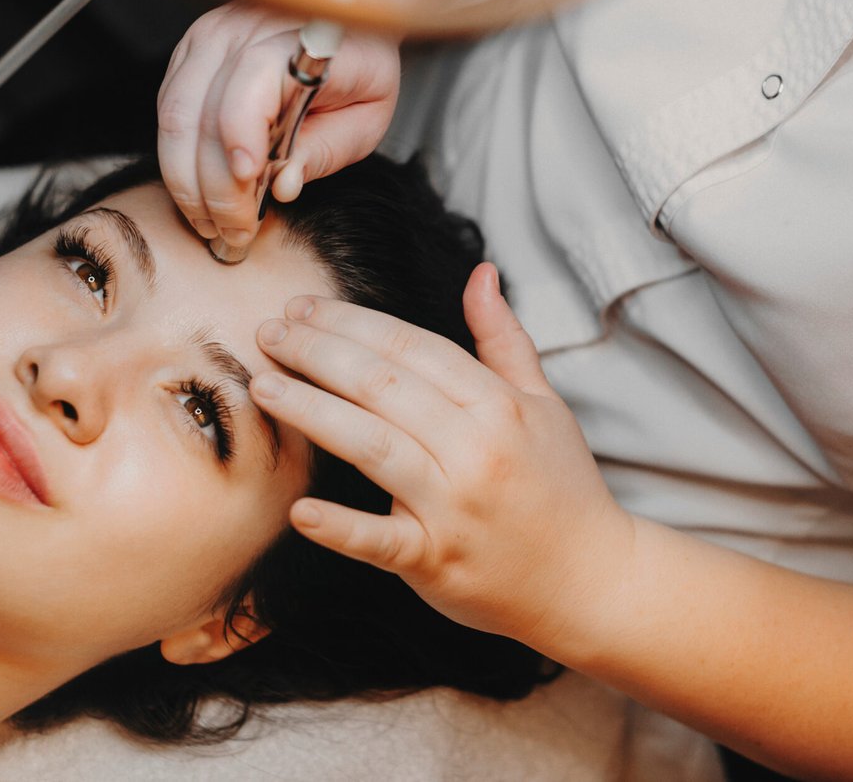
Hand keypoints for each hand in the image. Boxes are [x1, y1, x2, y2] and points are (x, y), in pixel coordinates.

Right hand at [157, 2, 399, 249]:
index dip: (241, 131)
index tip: (247, 181)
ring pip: (173, 117)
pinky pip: (166, 113)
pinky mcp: (188, 54)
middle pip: (201, 110)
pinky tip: (201, 194)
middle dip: (211, 186)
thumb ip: (325, 151)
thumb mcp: (365, 118)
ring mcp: (209, 38)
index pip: (254, 77)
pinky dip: (178, 161)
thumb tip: (282, 187)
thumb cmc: (359, 71)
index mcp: (299, 38)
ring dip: (186, 181)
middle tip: (233, 234)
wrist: (345, 20)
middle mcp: (244, 29)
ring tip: (213, 224)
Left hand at [248, 263, 635, 647]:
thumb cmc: (561, 486)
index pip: (414, 349)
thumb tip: (481, 273)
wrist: (590, 580)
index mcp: (499, 406)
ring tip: (262, 385)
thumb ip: (503, 339)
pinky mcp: (437, 561)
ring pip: (372, 446)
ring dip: (311, 411)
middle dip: (319, 352)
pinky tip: (299, 509)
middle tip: (269, 332)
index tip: (305, 306)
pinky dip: (340, 528)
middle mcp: (476, 450)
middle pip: (383, 386)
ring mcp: (455, 508)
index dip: (354, 322)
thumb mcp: (543, 404)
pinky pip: (381, 541)